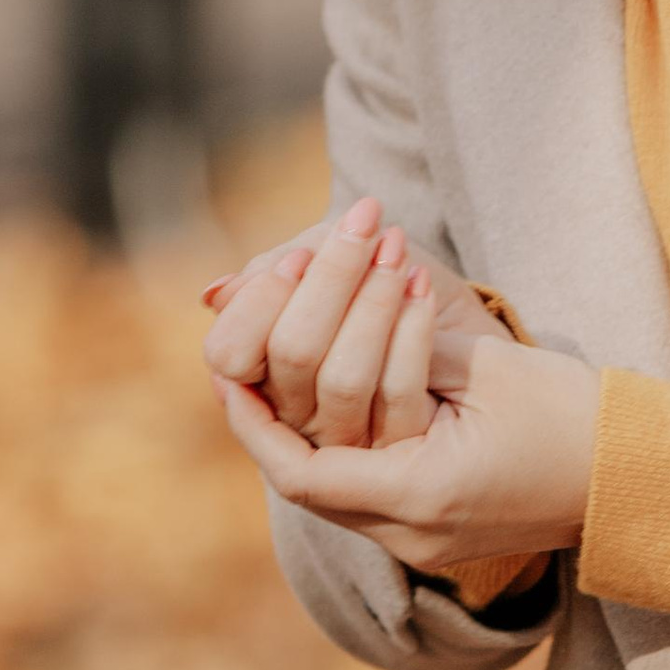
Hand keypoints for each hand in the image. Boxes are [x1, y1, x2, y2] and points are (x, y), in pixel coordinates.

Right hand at [201, 197, 497, 447]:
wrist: (452, 332)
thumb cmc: (375, 292)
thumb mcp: (322, 271)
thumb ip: (273, 277)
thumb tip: (217, 294)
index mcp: (258, 377)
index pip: (229, 353)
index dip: (262, 299)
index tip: (303, 253)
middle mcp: (294, 419)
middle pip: (293, 354)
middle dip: (330, 279)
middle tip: (365, 223)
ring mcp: (346, 440)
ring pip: (345, 378)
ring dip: (373, 298)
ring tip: (397, 245)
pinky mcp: (402, 445)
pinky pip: (399, 392)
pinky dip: (412, 326)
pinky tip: (422, 282)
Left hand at [219, 326, 599, 577]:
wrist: (638, 477)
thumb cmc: (574, 413)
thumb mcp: (487, 366)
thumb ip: (408, 348)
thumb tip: (343, 315)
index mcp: (422, 495)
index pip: (300, 472)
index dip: (254, 423)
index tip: (227, 373)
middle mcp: (412, 533)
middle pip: (307, 482)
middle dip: (272, 419)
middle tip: (244, 365)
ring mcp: (424, 543)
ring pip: (334, 490)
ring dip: (307, 431)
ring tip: (281, 377)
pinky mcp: (437, 535)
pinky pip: (366, 494)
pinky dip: (343, 446)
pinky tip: (333, 403)